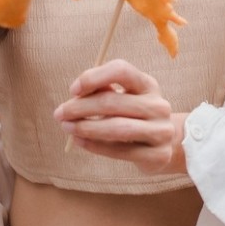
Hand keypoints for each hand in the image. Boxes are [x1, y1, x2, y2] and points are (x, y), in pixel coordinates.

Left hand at [54, 60, 185, 174]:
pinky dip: (95, 146)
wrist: (164, 145)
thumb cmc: (133, 117)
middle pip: (113, 101)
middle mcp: (158, 105)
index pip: (121, 70)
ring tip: (67, 127)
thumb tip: (76, 94)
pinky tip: (80, 141)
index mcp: (148, 84)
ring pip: (117, 128)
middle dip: (81, 107)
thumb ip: (102, 92)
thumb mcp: (123, 98)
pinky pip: (120, 151)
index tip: (73, 90)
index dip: (93, 77)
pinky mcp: (158, 155)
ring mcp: (161, 131)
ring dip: (86, 128)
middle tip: (59, 113)